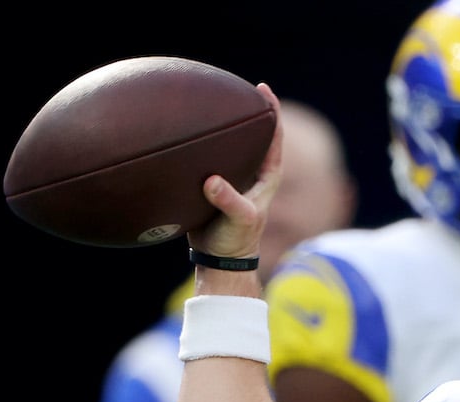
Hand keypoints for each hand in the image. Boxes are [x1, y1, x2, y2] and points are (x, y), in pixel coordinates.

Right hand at [187, 83, 282, 280]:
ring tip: (207, 103)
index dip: (271, 112)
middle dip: (246, 112)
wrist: (219, 258)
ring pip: (229, 146)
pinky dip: (200, 145)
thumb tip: (212, 181)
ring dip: (221, 128)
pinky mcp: (213, 185)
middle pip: (252, 135)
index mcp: (266, 176)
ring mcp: (232, 177)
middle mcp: (251, 173)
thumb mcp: (237, 220)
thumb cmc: (236, 239)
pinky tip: (185, 133)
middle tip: (234, 86)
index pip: (274, 137)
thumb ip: (228, 200)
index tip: (262, 90)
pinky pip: (208, 158)